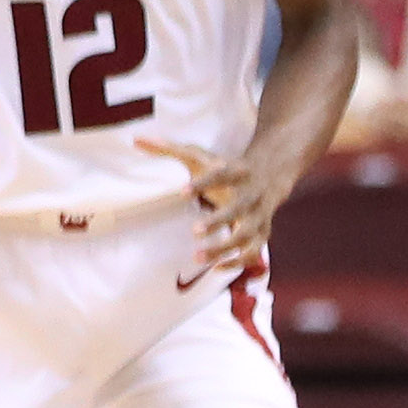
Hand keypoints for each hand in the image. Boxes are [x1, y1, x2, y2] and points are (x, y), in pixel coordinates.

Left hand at [136, 135, 277, 276]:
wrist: (270, 173)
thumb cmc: (224, 167)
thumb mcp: (200, 156)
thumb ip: (169, 149)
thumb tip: (136, 139)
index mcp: (235, 171)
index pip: (220, 175)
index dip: (203, 183)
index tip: (182, 192)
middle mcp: (250, 193)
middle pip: (238, 208)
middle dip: (218, 220)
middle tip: (194, 231)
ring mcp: (259, 215)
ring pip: (247, 234)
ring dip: (225, 247)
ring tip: (197, 257)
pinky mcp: (262, 232)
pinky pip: (254, 251)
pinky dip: (238, 261)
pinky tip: (217, 268)